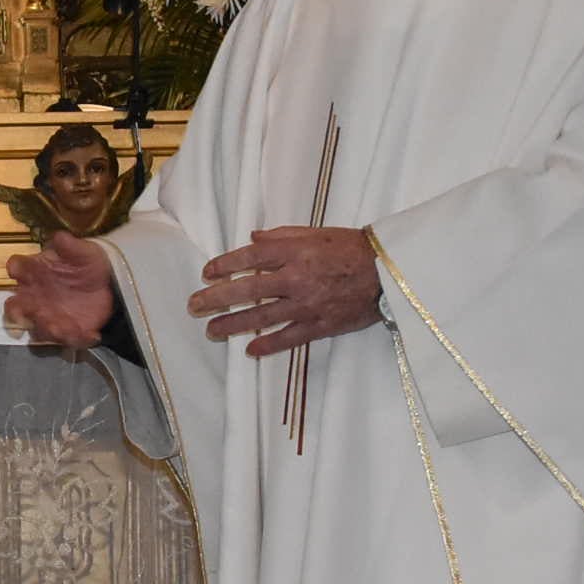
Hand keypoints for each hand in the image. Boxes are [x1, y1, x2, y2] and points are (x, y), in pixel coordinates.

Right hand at [2, 233, 115, 349]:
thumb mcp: (85, 252)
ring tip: (67, 328)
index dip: (16, 270)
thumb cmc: (88, 264)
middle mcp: (34, 297)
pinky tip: (92, 334)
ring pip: (38, 329)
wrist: (110, 285)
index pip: (17, 268)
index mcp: (34, 272)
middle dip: (19, 313)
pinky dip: (78, 338)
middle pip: (15, 308)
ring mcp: (47, 316)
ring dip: (49, 330)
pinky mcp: (66, 331)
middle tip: (31, 313)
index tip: (19, 271)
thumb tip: (60, 237)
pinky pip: (67, 340)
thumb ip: (71, 246)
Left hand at [189, 226, 379, 358]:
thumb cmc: (351, 248)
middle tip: (193, 306)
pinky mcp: (322, 325)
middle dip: (217, 298)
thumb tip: (252, 237)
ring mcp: (308, 304)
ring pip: (262, 317)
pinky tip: (250, 350)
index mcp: (294, 251)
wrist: (390, 272)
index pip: (249, 257)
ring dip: (233, 325)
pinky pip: (290, 338)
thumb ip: (282, 236)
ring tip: (212, 330)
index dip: (224, 265)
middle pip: (247, 289)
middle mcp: (296, 277)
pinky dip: (269, 345)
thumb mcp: (315, 233)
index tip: (207, 273)